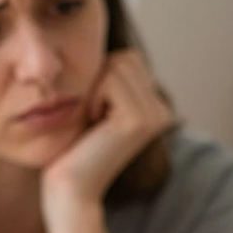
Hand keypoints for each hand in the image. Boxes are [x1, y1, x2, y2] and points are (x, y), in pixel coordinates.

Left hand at [41, 49, 173, 218]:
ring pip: (118, 64)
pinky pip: (110, 79)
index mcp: (156, 106)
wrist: (69, 188)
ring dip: (94, 88)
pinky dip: (92, 96)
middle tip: (93, 116)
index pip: (129, 58)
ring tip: (93, 121)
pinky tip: (93, 124)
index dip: (101, 77)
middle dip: (99, 79)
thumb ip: (109, 78)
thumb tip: (106, 44)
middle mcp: (162, 110)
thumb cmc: (72, 147)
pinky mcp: (140, 120)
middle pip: (126, 57)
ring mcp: (155, 115)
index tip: (94, 112)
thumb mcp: (95, 104)